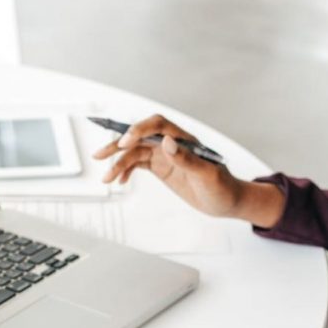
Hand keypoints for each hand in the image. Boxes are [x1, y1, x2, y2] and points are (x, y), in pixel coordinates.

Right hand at [92, 114, 250, 219]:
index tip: (125, 142)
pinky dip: (127, 170)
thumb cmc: (223, 187)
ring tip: (106, 177)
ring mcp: (165, 155)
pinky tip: (120, 180)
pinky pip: (139, 164)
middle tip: (100, 155)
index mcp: (184, 140)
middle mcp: (172, 144)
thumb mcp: (208, 175)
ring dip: (119, 163)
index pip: (157, 126)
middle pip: (140, 137)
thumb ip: (187, 158)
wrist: (226, 201)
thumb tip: (167, 142)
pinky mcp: (161, 167)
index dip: (139, 130)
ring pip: (135, 152)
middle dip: (119, 144)